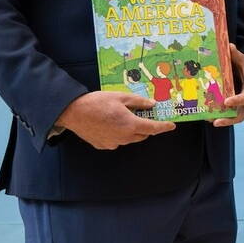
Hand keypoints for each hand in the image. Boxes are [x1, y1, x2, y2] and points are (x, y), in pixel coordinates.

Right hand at [55, 91, 175, 149]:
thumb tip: (151, 104)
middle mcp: (124, 137)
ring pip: (130, 139)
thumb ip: (139, 102)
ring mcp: (113, 143)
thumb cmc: (97, 102)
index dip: (164, 127)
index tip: (171, 126)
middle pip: (142, 135)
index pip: (153, 128)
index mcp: (130, 125)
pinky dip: (118, 134)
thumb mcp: (120, 97)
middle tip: (141, 115)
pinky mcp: (103, 145)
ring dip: (131, 131)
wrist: (73, 112)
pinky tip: (109, 124)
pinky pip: (117, 141)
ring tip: (121, 117)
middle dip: (145, 126)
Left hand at [212, 44, 243, 126]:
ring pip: (235, 117)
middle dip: (229, 119)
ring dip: (223, 121)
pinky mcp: (238, 107)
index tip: (226, 102)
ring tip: (208, 120)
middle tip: (216, 121)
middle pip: (241, 114)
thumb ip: (237, 56)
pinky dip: (221, 117)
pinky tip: (208, 116)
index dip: (237, 101)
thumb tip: (229, 46)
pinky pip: (231, 114)